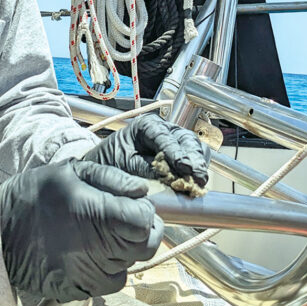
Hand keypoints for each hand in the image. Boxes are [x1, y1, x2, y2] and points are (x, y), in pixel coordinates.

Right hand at [0, 159, 162, 301]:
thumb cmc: (34, 195)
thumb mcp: (71, 172)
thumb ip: (112, 179)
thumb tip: (142, 191)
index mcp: (99, 216)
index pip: (145, 222)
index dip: (145, 212)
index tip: (134, 205)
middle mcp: (98, 249)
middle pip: (145, 246)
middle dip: (143, 231)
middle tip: (126, 219)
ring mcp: (88, 273)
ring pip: (130, 264)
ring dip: (126, 249)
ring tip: (104, 233)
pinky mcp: (78, 289)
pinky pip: (112, 282)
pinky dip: (111, 268)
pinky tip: (95, 253)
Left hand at [83, 114, 210, 186]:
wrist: (106, 165)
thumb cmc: (111, 160)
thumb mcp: (124, 163)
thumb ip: (145, 168)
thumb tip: (166, 177)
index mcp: (147, 125)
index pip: (166, 137)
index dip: (177, 153)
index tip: (184, 167)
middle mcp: (164, 129)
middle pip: (186, 139)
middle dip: (194, 159)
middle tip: (198, 176)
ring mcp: (174, 140)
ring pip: (194, 147)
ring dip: (199, 164)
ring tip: (200, 180)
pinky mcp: (179, 153)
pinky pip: (195, 156)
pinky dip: (197, 167)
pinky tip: (197, 180)